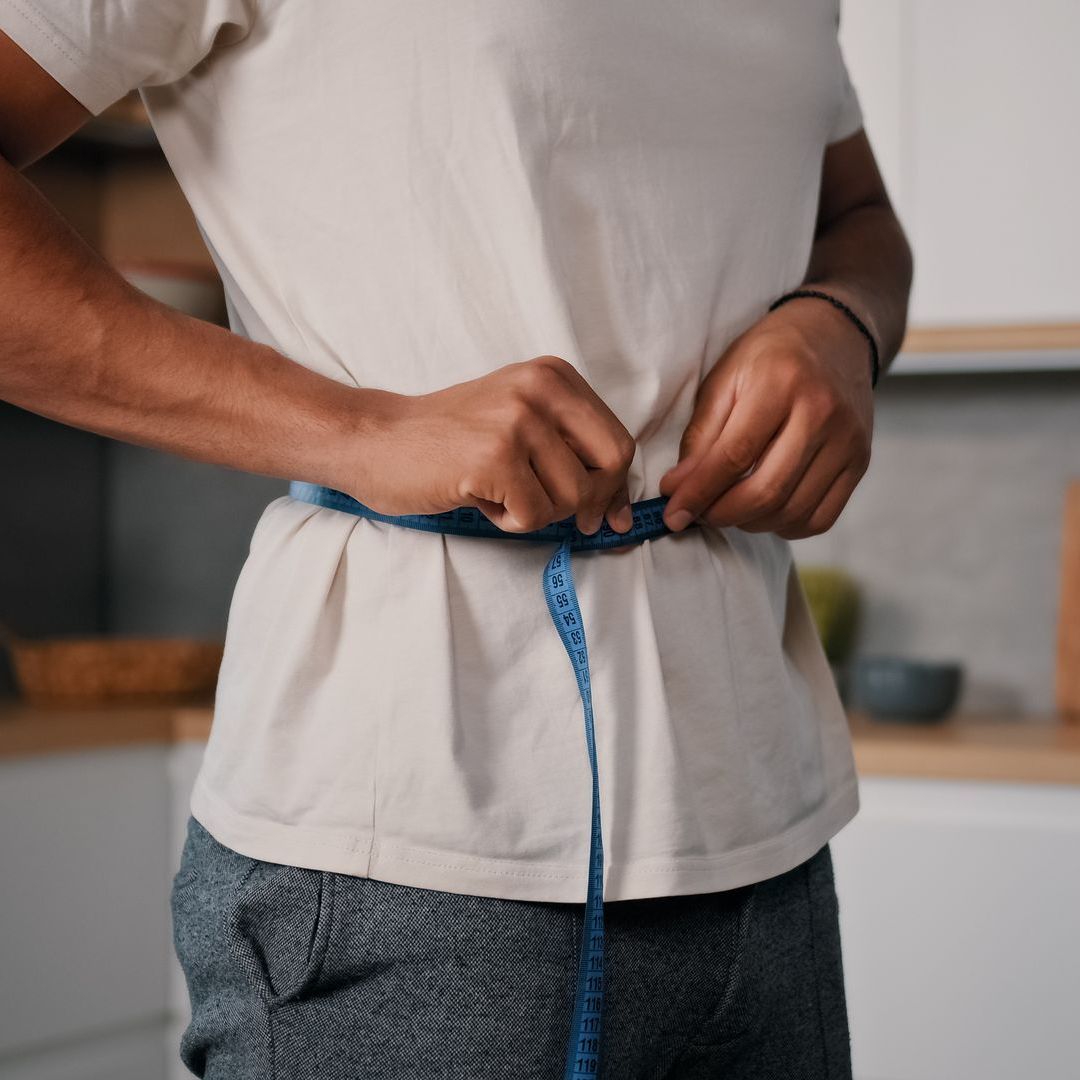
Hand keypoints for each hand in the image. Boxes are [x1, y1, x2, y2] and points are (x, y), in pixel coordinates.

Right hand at [340, 355, 635, 534]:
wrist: (374, 440)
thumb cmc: (446, 442)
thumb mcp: (518, 426)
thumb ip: (571, 457)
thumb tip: (619, 517)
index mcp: (553, 376)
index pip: (619, 440)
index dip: (612, 487)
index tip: (599, 513)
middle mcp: (541, 388)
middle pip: (612, 465)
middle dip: (590, 502)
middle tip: (549, 511)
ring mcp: (518, 420)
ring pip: (573, 497)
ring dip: (537, 511)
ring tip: (496, 491)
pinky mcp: (494, 457)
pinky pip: (535, 516)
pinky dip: (509, 521)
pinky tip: (478, 498)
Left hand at [658, 297, 873, 539]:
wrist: (835, 335)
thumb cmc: (771, 356)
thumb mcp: (724, 378)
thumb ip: (701, 436)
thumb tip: (678, 489)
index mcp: (781, 383)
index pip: (735, 456)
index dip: (699, 492)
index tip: (674, 513)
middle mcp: (822, 413)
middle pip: (767, 491)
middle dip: (721, 514)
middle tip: (698, 515)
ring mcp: (848, 441)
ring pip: (793, 511)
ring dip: (750, 523)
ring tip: (727, 510)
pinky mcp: (861, 462)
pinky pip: (821, 518)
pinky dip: (785, 526)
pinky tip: (764, 512)